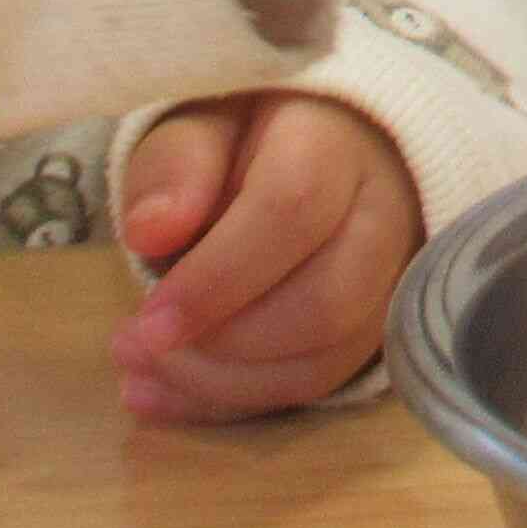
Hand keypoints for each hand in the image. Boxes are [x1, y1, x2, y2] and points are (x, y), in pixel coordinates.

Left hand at [111, 93, 419, 421]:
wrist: (323, 155)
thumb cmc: (249, 139)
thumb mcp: (199, 126)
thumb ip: (174, 166)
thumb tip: (150, 231)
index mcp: (332, 143)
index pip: (291, 211)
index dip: (217, 279)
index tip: (148, 320)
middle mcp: (382, 214)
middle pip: (325, 302)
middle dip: (221, 344)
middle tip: (135, 345)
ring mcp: (392, 281)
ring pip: (326, 357)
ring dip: (224, 383)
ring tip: (142, 373)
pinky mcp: (377, 330)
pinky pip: (319, 385)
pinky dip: (238, 401)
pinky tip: (173, 394)